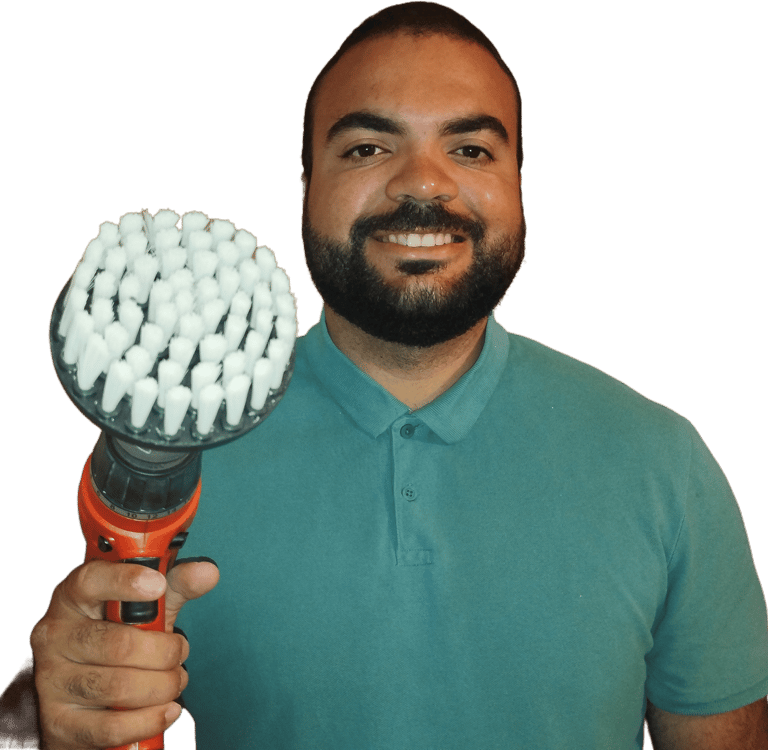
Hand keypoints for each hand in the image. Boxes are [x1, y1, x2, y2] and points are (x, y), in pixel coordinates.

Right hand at [30, 559, 218, 748]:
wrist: (80, 691)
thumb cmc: (117, 635)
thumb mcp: (145, 606)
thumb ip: (176, 586)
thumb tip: (207, 573)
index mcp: (72, 596)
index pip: (91, 580)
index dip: (125, 582)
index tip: (159, 585)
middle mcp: (54, 635)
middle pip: (118, 644)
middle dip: (165, 652)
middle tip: (180, 652)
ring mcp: (51, 681)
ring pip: (118, 687)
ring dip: (162, 686)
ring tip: (175, 680)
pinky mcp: (58, 723)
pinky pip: (111, 728)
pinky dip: (149, 720)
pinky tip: (167, 709)